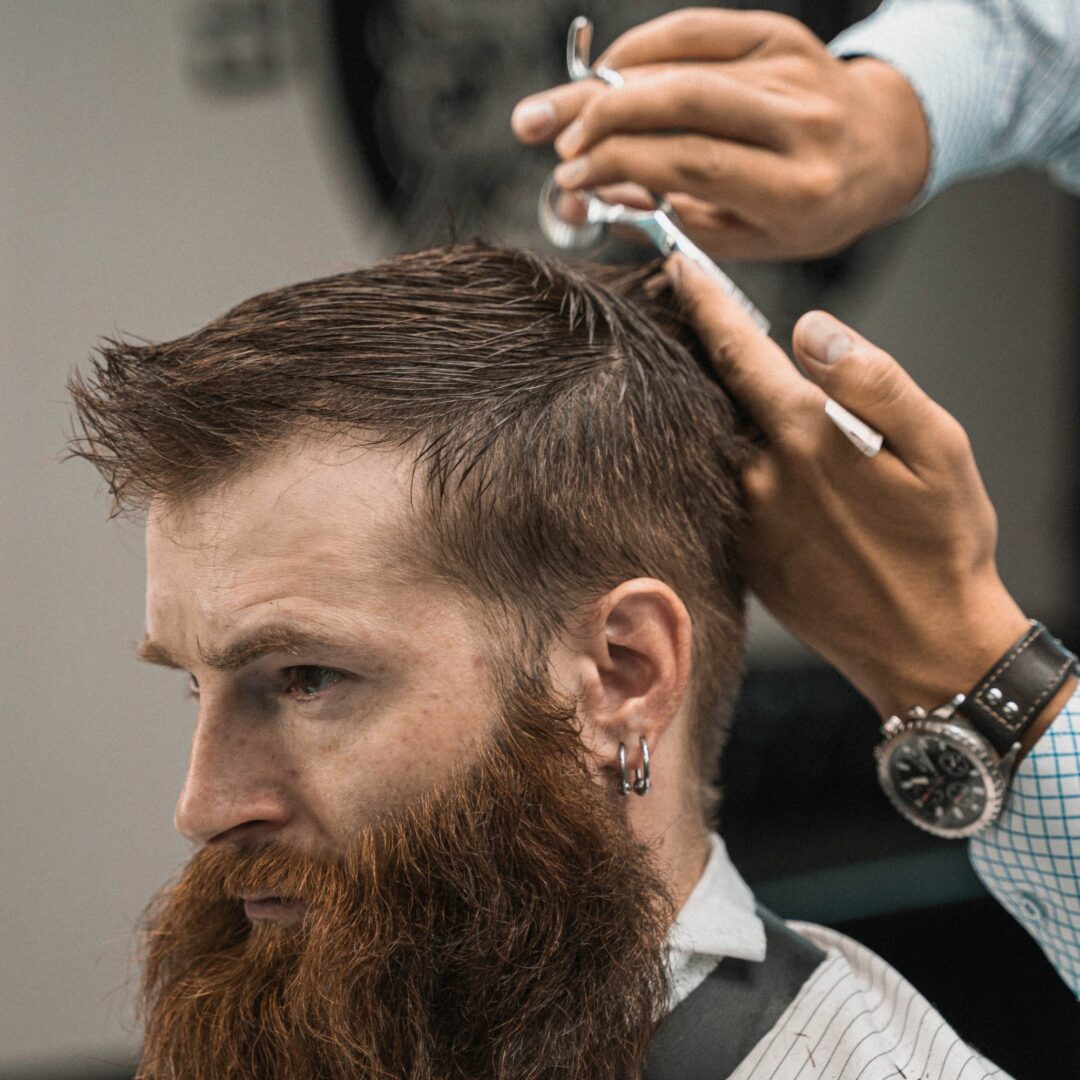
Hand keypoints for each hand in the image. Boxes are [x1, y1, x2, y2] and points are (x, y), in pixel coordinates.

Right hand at [512, 8, 929, 259]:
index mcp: (794, 188)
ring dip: (607, 86)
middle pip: (681, 103)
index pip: (689, 163)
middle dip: (599, 116)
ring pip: (681, 65)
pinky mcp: (779, 35)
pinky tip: (605, 73)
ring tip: (559, 111)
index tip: (568, 179)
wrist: (880, 148)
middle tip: (543, 134)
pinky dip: (640, 50)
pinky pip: (695, 30)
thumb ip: (674, 216)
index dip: (617, 164)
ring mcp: (791, 70)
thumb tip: (594, 194)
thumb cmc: (807, 209)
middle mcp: (798, 123)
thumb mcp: (748, 235)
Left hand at [664, 253, 1032, 721]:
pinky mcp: (741, 554)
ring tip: (689, 368)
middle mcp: (757, 476)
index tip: (677, 266)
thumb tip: (812, 330)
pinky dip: (710, 457)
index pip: (736, 351)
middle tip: (670, 305)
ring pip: (707, 442)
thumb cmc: (941, 546)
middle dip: (688, 347)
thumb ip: (874, 380)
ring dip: (696, 403)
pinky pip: (714, 489)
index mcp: (804, 437)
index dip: (705, 302)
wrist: (923, 645)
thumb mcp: (938, 449)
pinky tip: (724, 448)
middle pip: (706, 394)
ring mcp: (742, 519)